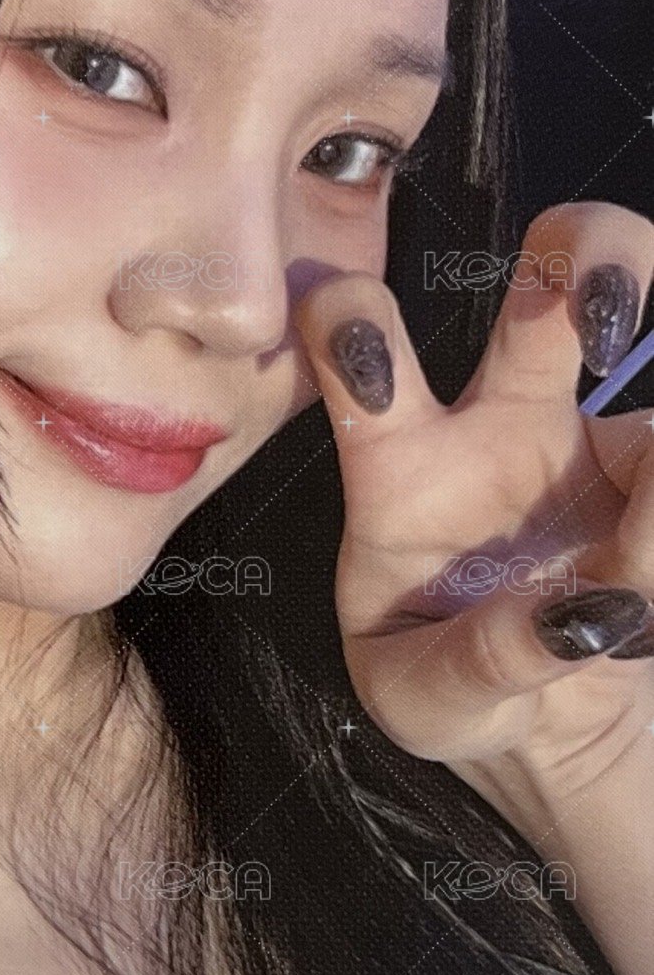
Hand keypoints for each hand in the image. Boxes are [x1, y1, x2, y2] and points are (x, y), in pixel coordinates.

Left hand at [293, 202, 653, 974]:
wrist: (542, 720)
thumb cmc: (448, 683)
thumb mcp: (429, 702)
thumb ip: (479, 665)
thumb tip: (567, 617)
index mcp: (401, 461)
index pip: (357, 347)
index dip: (350, 317)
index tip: (366, 343)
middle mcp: (500, 423)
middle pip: (549, 282)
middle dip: (591, 254)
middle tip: (606, 315)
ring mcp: (599, 442)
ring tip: (630, 600)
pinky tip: (639, 617)